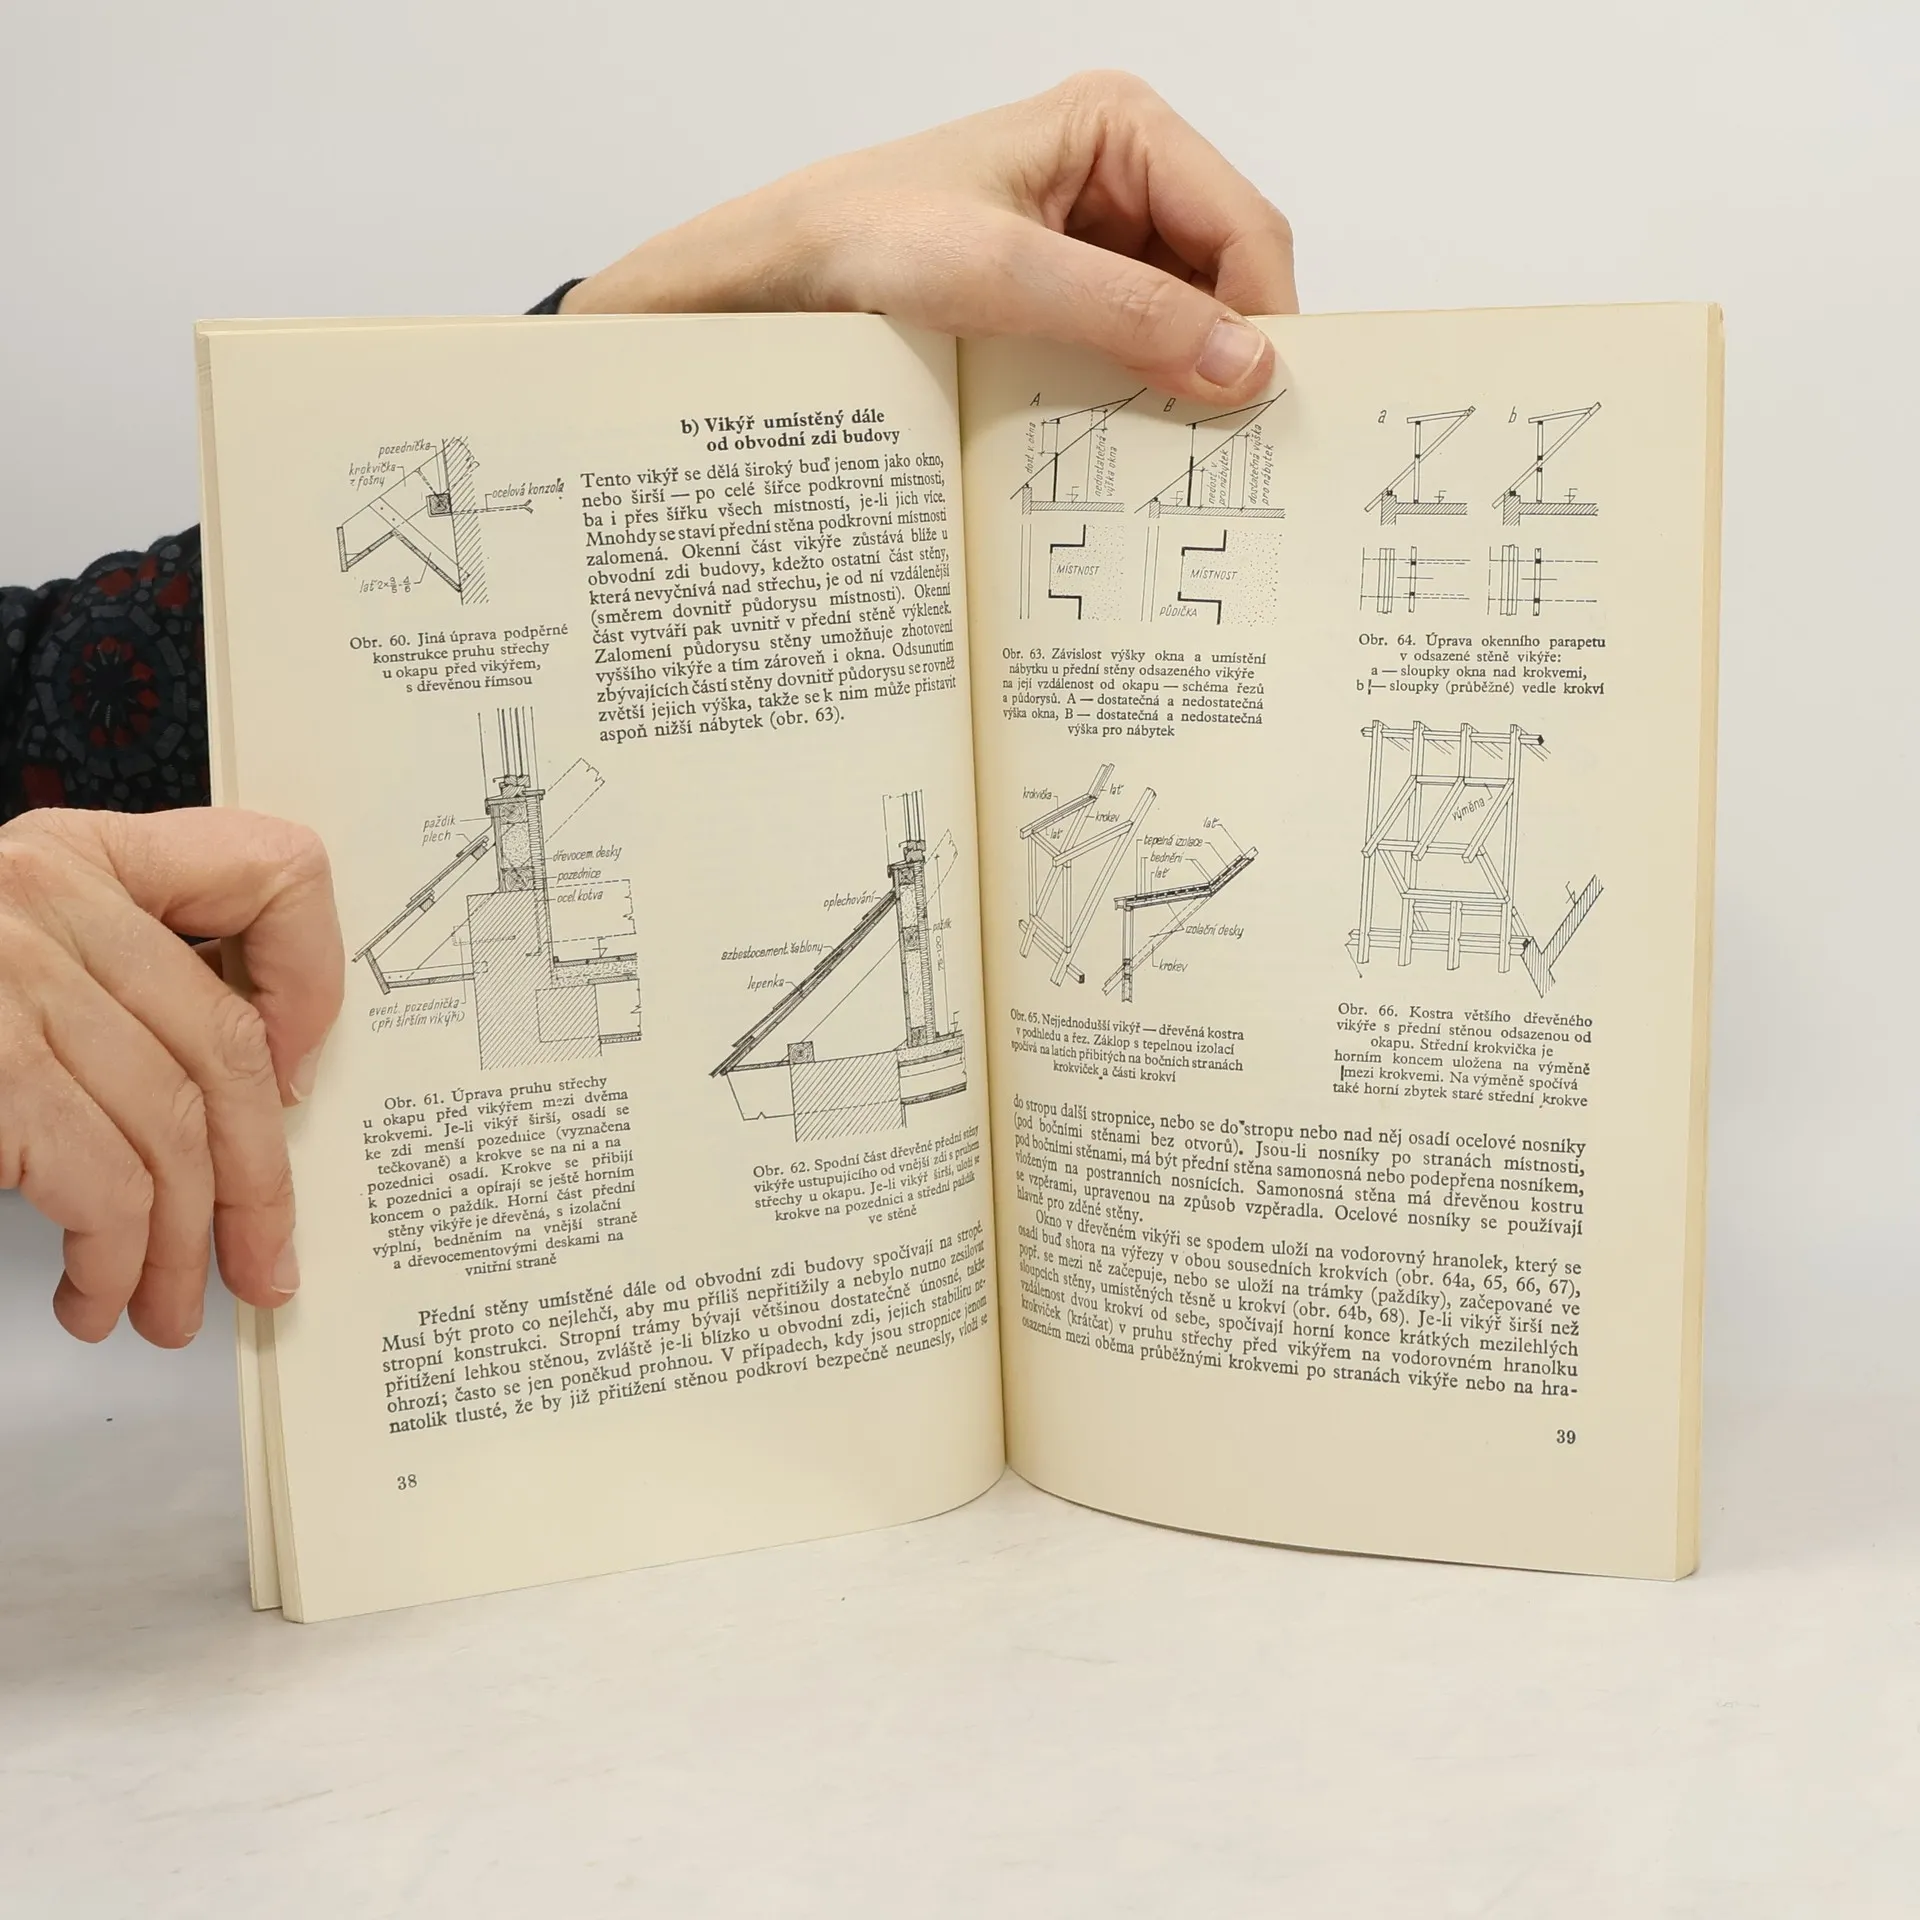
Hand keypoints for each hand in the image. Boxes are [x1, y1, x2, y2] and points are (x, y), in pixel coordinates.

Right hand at [0, 809, 341, 1345]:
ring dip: (181, 1246)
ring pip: (172, 1130)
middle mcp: (47, 897)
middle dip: (259, 1179)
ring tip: (164, 1306)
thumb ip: (118, 984)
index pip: (271, 868)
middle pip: (225, 1047)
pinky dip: (114, 1262)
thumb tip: (256, 1093)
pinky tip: (95, 1296)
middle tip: (262, 1262)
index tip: (301, 1073)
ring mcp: (8, 976)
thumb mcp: (16, 961)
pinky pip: (103, 1184)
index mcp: (76, 856)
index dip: (317, 976)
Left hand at [564, 71, 1295, 405]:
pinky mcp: (1066, 293)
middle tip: (1227, 444)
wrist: (775, 277)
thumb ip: (1129, 315)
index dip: (1266, 316)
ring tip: (1172, 447)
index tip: (1263, 407)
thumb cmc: (864, 239)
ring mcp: (1096, 237)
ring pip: (1186, 318)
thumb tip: (1246, 364)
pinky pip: (1134, 345)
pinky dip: (1138, 391)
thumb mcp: (1002, 274)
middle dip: (1228, 353)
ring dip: (1182, 381)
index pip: (1243, 224)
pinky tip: (1123, 434)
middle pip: (1225, 274)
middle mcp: (1121, 173)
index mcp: (1121, 127)